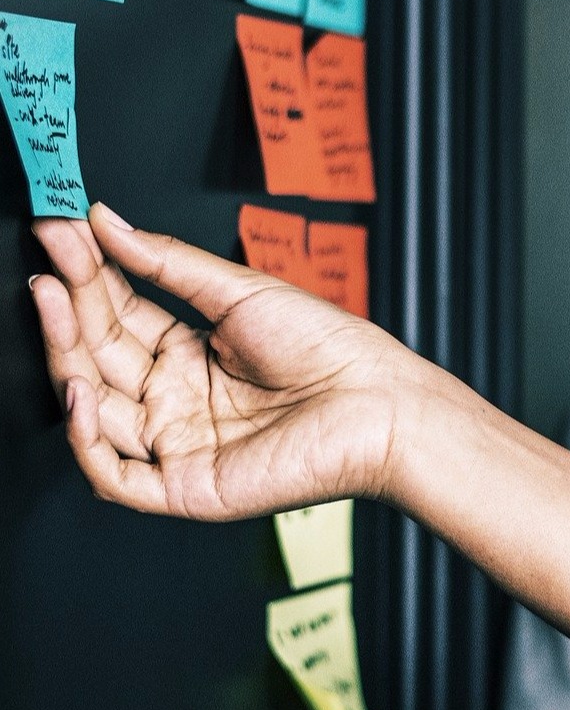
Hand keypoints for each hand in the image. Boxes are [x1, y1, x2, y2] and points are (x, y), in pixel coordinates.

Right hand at [31, 205, 422, 520]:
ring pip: (94, 411)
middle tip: (48, 261)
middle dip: (67, 308)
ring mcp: (178, 446)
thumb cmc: (334, 351)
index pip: (118, 316)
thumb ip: (168, 263)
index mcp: (192, 357)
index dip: (85, 277)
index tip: (59, 230)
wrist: (382, 403)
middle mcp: (177, 402)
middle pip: (99, 358)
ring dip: (64, 357)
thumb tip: (107, 222)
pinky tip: (78, 388)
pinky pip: (115, 476)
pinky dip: (86, 439)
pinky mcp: (187, 488)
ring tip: (53, 301)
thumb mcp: (242, 292)